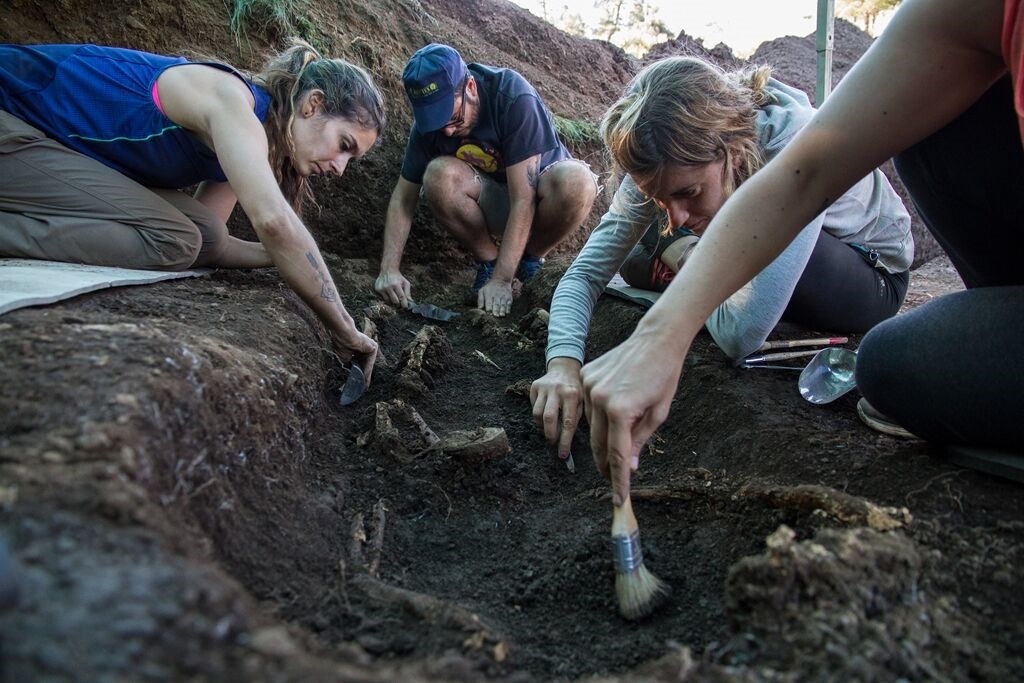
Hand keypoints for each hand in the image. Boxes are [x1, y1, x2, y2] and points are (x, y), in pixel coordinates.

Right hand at [331, 328, 378, 386]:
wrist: (343, 334)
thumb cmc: (342, 343)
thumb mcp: (345, 358)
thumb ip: (350, 366)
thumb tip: (352, 374)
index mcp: (358, 349)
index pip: (360, 363)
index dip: (359, 374)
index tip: (358, 384)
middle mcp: (366, 348)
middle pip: (366, 365)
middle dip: (364, 377)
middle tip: (363, 388)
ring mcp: (371, 347)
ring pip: (368, 365)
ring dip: (366, 376)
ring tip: (364, 387)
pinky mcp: (374, 348)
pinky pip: (369, 362)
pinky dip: (367, 371)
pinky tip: (364, 380)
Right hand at [374, 270, 411, 307]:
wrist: (388, 270)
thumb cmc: (398, 277)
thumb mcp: (406, 283)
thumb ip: (408, 292)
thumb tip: (410, 302)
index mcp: (396, 284)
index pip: (401, 297)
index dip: (404, 304)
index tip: (406, 307)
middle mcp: (388, 287)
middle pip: (395, 301)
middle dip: (399, 304)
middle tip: (401, 303)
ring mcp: (382, 288)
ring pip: (388, 301)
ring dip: (393, 301)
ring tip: (395, 297)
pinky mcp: (377, 289)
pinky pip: (383, 298)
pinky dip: (387, 298)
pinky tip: (389, 293)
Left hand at [477, 278, 512, 316]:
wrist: (501, 280)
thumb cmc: (490, 287)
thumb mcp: (482, 290)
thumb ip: (480, 299)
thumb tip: (480, 308)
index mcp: (489, 294)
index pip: (489, 303)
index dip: (489, 309)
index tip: (489, 314)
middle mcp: (496, 295)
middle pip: (496, 304)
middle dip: (496, 310)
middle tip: (495, 316)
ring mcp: (503, 296)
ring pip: (503, 304)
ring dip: (502, 310)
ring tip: (501, 315)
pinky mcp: (509, 297)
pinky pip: (509, 304)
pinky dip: (508, 309)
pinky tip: (506, 313)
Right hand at [530, 358, 582, 459]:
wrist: (565, 368)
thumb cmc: (576, 390)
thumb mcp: (582, 402)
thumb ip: (575, 418)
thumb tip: (566, 441)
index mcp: (573, 394)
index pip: (568, 423)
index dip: (564, 441)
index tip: (563, 454)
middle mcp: (557, 390)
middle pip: (548, 418)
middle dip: (550, 435)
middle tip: (553, 443)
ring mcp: (544, 387)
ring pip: (537, 414)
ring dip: (542, 427)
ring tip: (549, 429)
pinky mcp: (534, 386)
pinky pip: (533, 407)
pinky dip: (538, 416)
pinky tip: (545, 415)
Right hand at [580, 330, 684, 505]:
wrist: (656, 339)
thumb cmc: (664, 375)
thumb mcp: (658, 412)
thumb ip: (640, 440)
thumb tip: (628, 466)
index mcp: (620, 410)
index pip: (617, 455)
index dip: (618, 480)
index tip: (618, 498)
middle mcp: (599, 398)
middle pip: (599, 443)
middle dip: (607, 463)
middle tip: (613, 479)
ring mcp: (589, 386)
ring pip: (591, 425)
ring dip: (603, 437)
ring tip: (617, 441)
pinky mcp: (585, 376)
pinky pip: (588, 405)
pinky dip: (598, 415)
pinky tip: (611, 412)